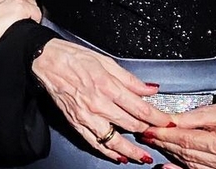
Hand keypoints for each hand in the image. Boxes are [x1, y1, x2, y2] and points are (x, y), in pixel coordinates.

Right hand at [32, 39, 172, 163]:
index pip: (140, 108)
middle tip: (159, 136)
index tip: (168, 122)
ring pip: (115, 139)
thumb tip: (150, 89)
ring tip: (144, 157)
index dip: (158, 118)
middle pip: (131, 124)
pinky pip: (95, 142)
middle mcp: (98, 104)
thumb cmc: (73, 57)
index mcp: (108, 85)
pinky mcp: (76, 123)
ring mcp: (87, 116)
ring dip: (132, 150)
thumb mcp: (106, 61)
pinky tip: (119, 156)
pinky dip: (108, 152)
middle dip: (148, 132)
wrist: (46, 61)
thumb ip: (129, 79)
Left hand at [141, 103, 215, 168]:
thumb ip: (187, 119)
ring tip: (154, 143)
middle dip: (163, 142)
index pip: (186, 140)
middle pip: (185, 152)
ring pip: (188, 163)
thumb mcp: (213, 112)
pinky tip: (166, 167)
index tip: (149, 129)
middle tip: (146, 134)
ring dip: (169, 153)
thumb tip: (164, 121)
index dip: (164, 135)